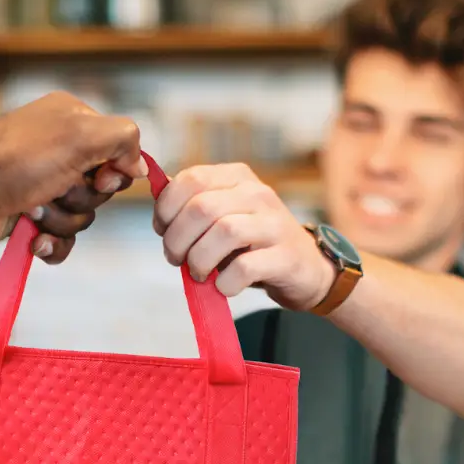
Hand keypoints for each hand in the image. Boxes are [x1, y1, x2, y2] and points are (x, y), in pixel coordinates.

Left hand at [0, 91, 146, 263]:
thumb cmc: (17, 161)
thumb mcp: (80, 135)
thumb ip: (123, 139)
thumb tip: (137, 165)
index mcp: (73, 121)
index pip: (119, 151)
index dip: (114, 171)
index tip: (99, 176)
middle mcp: (59, 151)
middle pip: (101, 188)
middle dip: (81, 198)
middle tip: (54, 189)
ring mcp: (43, 185)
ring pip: (81, 216)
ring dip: (60, 220)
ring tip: (32, 210)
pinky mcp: (29, 217)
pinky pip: (62, 239)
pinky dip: (51, 243)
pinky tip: (32, 237)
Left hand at [153, 163, 336, 311]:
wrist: (304, 268)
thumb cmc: (253, 244)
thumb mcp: (223, 215)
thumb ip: (192, 205)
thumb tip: (159, 193)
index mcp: (237, 177)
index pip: (191, 179)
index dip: (166, 208)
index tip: (163, 231)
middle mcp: (258, 193)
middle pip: (202, 208)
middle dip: (177, 240)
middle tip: (176, 259)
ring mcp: (274, 224)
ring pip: (224, 232)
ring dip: (199, 260)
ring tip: (198, 274)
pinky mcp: (285, 256)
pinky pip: (245, 267)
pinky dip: (225, 282)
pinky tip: (223, 286)